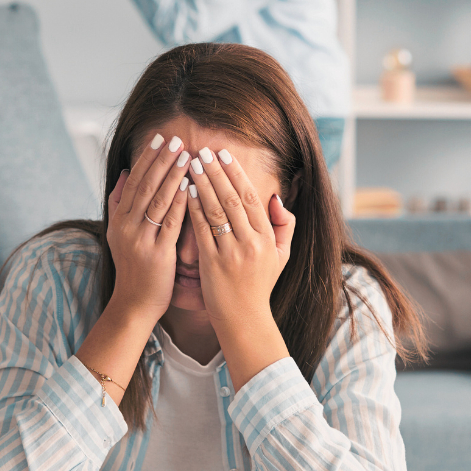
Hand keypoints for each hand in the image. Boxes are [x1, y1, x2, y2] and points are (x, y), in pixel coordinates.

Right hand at [105, 131, 192, 323]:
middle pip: (145, 186)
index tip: (161, 138)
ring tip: (186, 155)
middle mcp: (127, 226)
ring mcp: (141, 240)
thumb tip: (124, 173)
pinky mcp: (157, 254)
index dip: (147, 158)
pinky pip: (170, 223)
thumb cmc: (133, 268)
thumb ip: (119, 203)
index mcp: (119, 220)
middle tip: (176, 139)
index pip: (134, 181)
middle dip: (162, 160)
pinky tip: (190, 186)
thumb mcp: (119, 234)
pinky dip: (180, 203)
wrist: (134, 303)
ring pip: (158, 200)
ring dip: (172, 175)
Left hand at [184, 147, 295, 334]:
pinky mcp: (213, 265)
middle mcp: (251, 243)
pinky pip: (202, 231)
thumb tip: (275, 197)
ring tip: (190, 165)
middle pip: (231, 199)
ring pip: (215, 211)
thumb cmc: (260, 285)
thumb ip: (284, 225)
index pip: (249, 197)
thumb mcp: (281, 255)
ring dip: (202, 184)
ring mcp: (231, 254)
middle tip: (202, 151)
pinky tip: (186, 192)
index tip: (222, 154)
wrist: (244, 319)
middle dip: (215, 172)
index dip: (235, 173)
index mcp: (267, 238)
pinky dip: (194, 209)